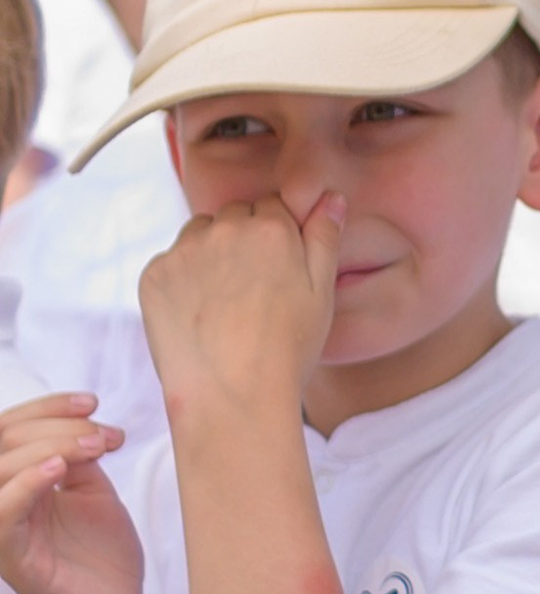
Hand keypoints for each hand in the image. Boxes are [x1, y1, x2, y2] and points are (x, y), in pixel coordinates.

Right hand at [0, 394, 142, 593]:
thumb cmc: (104, 557)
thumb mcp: (95, 494)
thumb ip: (79, 457)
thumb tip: (78, 422)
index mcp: (18, 483)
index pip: (10, 430)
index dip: (47, 407)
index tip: (94, 402)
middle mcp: (3, 502)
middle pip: (3, 441)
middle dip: (56, 424)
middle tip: (105, 435)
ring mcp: (3, 531)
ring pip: (0, 469)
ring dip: (49, 445)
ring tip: (95, 448)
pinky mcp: (12, 559)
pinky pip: (2, 514)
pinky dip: (26, 484)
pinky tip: (59, 470)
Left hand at [140, 194, 343, 418]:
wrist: (232, 396)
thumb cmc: (286, 349)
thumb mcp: (322, 293)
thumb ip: (325, 237)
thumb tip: (331, 197)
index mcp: (271, 229)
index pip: (271, 207)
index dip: (276, 236)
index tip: (276, 268)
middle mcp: (224, 230)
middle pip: (233, 216)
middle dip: (242, 239)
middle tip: (250, 289)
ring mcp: (184, 251)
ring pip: (199, 235)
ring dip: (209, 253)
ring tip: (222, 301)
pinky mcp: (154, 275)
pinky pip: (170, 263)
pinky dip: (181, 281)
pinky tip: (197, 314)